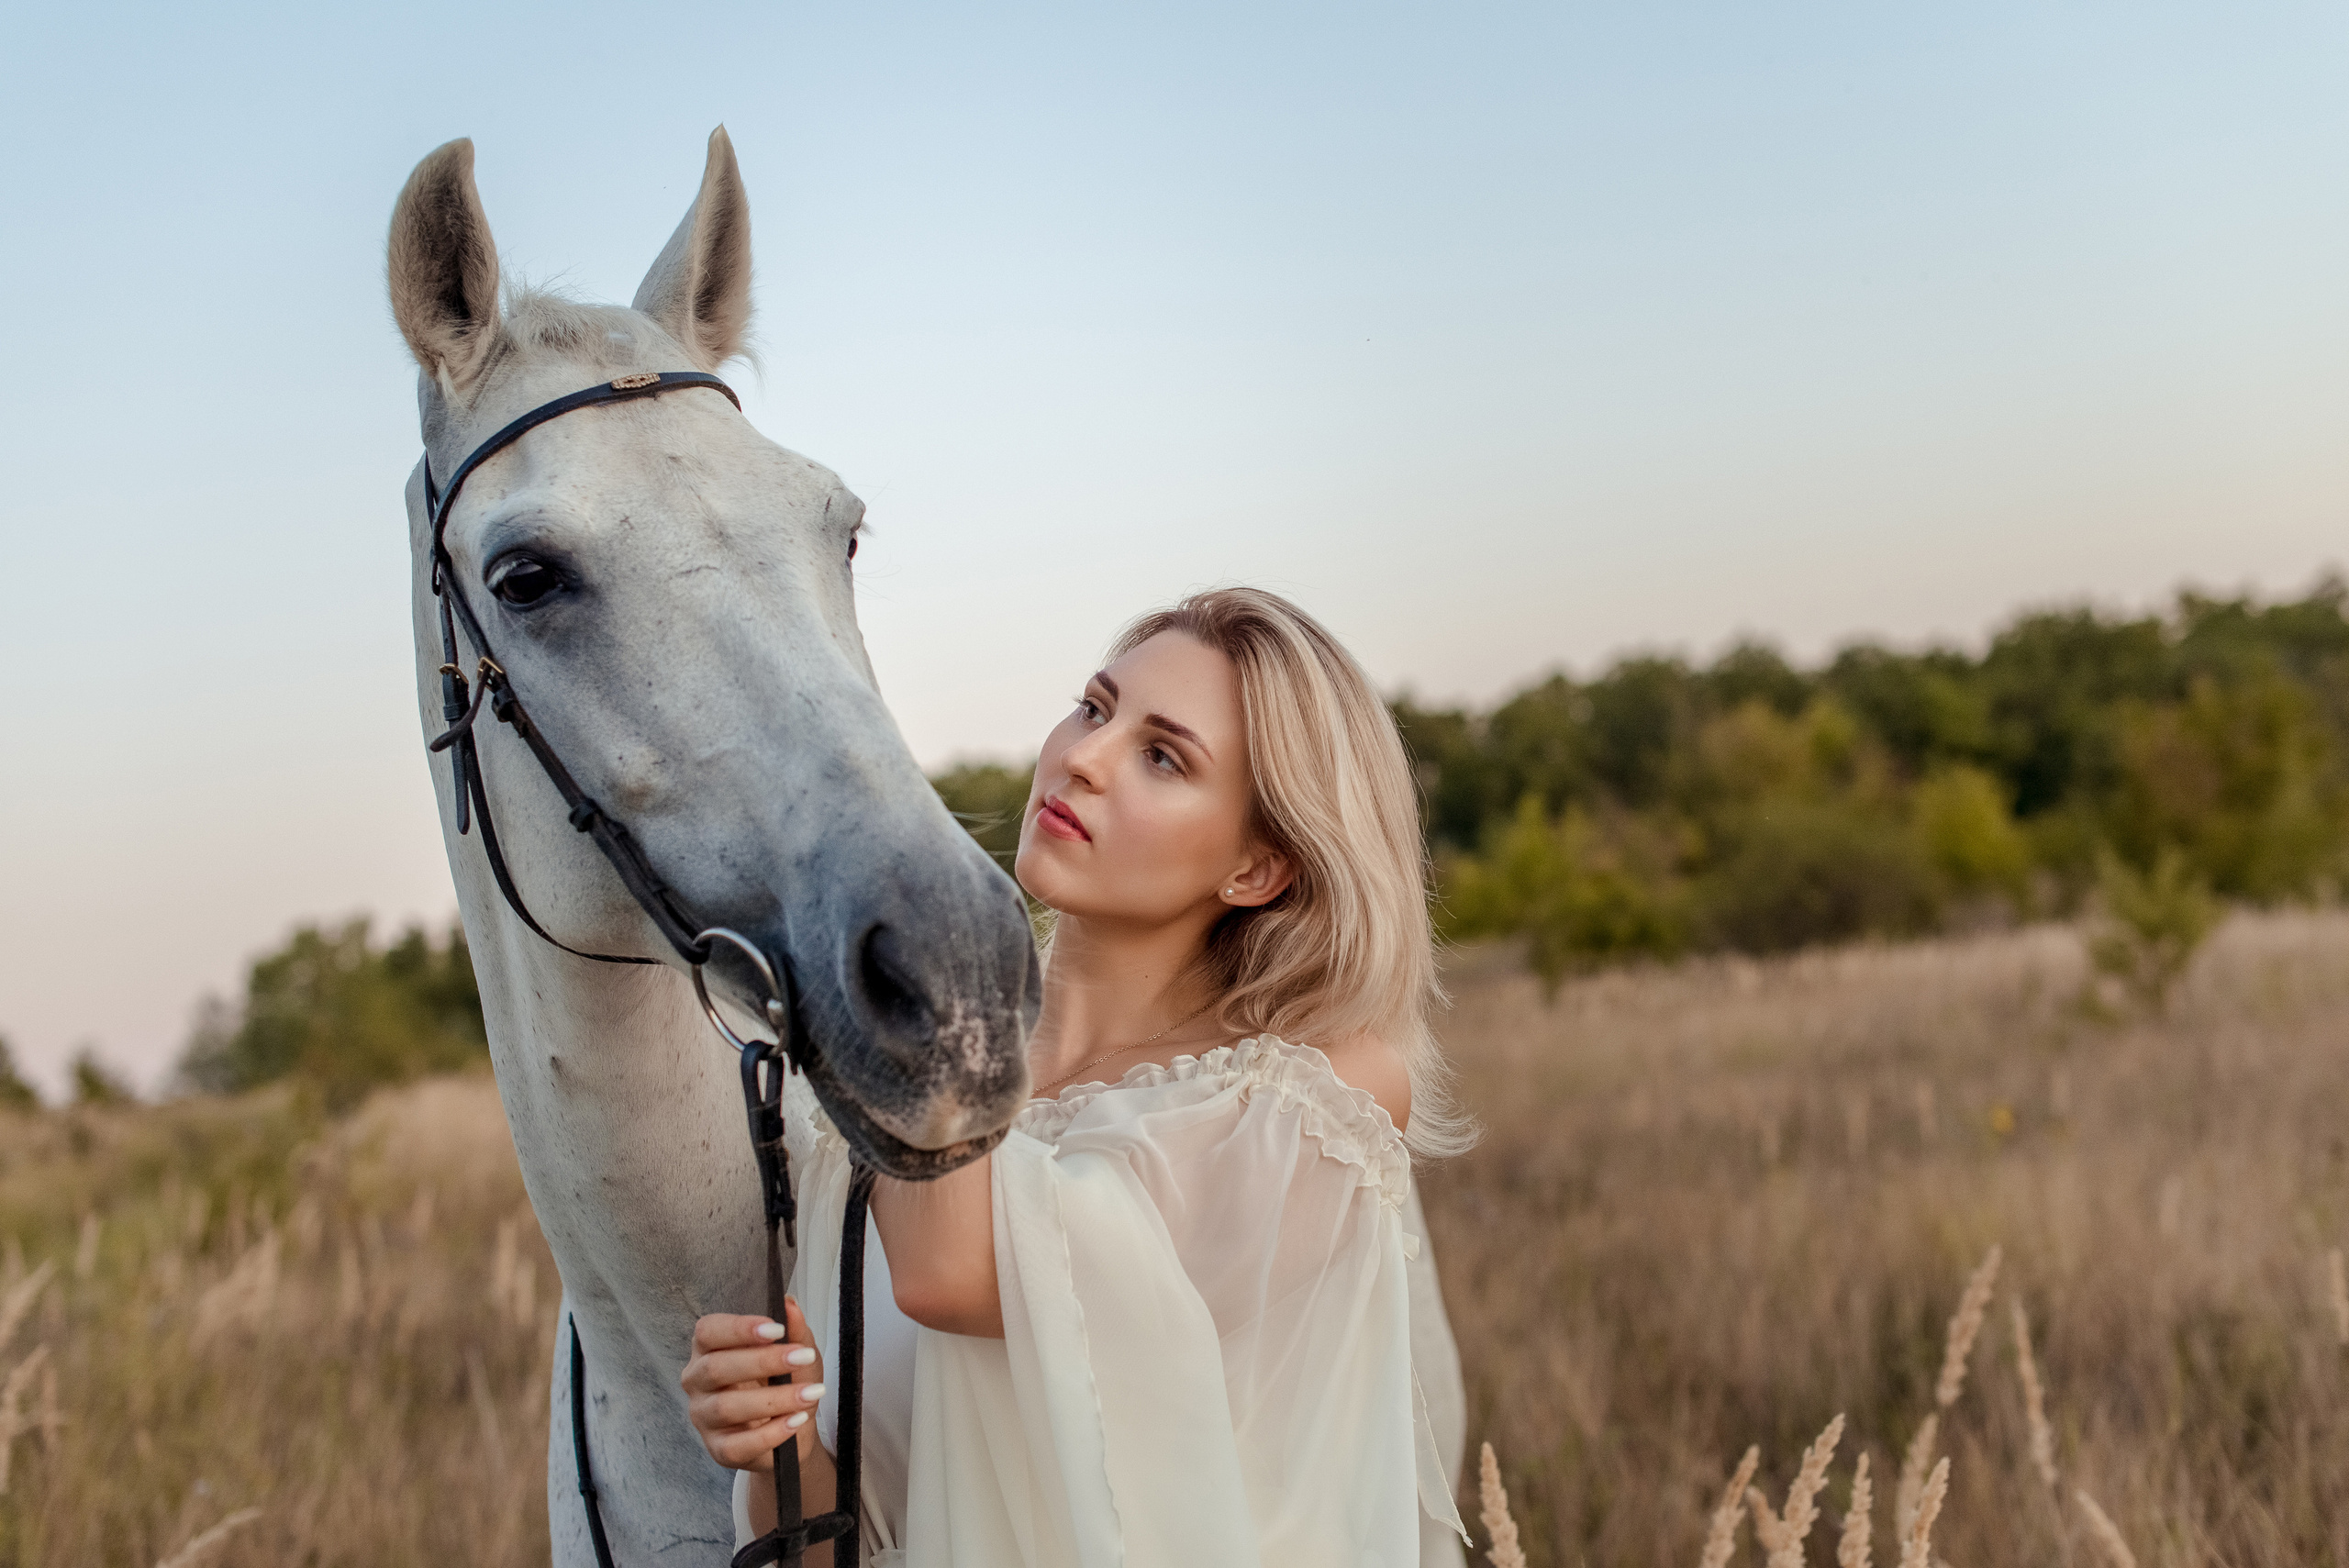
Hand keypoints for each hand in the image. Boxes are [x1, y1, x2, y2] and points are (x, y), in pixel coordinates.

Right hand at [680, 1297, 825, 1472]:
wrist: (794, 1428)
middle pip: (715, 1368)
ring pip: (726, 1407)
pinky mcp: (718, 1449)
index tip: (777, 1329)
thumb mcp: (798, 1352)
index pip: (708, 1331)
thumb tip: (790, 1304)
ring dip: (773, 1399)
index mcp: (709, 1349)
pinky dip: (771, 1433)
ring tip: (810, 1394)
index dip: (739, 1328)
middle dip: (762, 1361)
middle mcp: (698, 1381)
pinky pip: (738, 1445)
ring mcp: (704, 1417)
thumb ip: (795, 1331)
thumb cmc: (786, 1381)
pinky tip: (797, 1420)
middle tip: (802, 1357)